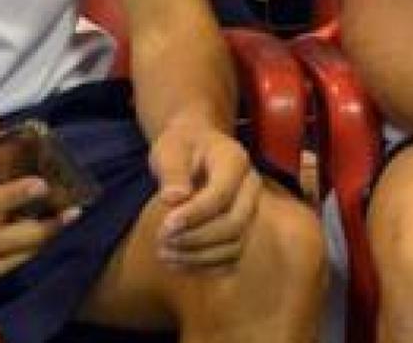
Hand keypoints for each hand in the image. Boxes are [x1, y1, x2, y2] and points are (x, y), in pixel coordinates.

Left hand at [146, 118, 262, 269]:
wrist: (194, 148)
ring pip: (234, 245)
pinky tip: (177, 264)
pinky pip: (231, 257)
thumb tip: (174, 198)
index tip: (165, 227)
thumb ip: (172, 171)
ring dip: (199, 257)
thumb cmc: (181, 146)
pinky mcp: (242, 231)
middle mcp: (250, 188)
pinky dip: (205, 266)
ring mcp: (250, 211)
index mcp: (235, 161)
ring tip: (164, 254)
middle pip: (234, 224)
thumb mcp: (170, 149)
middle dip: (196, 238)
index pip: (221, 194)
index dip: (194, 214)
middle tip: (162, 241)